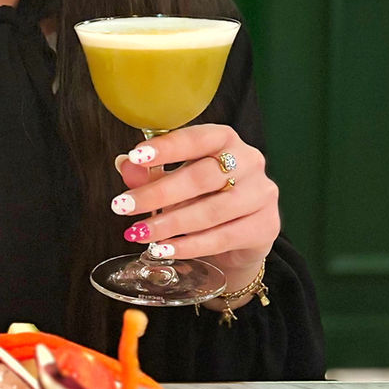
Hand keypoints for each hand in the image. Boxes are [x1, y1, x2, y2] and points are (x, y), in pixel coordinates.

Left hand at [111, 124, 278, 301]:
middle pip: (201, 178)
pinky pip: (221, 237)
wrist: (241, 234)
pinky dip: (188, 245)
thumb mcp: (176, 180)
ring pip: (210, 211)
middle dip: (157, 194)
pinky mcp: (265, 226)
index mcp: (225, 140)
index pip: (196, 139)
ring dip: (169, 224)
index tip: (135, 157)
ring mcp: (261, 194)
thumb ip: (152, 173)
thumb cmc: (205, 197)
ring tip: (138, 232)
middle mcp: (249, 161)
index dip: (166, 148)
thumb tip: (124, 165)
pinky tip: (163, 249)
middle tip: (123, 206)